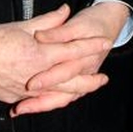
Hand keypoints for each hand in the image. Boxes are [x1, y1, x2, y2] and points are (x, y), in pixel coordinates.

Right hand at [0, 4, 111, 105]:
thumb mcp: (22, 25)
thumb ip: (48, 20)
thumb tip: (64, 11)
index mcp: (40, 54)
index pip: (73, 50)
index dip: (91, 46)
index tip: (104, 42)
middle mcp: (37, 75)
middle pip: (72, 80)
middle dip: (90, 80)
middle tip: (103, 77)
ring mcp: (27, 89)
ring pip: (59, 95)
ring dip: (76, 91)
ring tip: (87, 89)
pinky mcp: (16, 96)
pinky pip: (41, 101)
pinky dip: (54, 99)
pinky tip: (60, 98)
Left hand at [11, 1, 128, 115]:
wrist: (110, 23)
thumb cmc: (93, 24)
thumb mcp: (76, 24)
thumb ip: (56, 31)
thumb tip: (40, 36)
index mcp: (85, 58)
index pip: (66, 71)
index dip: (48, 78)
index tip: (30, 83)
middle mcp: (84, 71)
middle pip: (63, 90)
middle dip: (42, 98)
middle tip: (22, 101)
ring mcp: (81, 78)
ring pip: (63, 98)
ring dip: (42, 104)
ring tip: (23, 108)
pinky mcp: (77, 82)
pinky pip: (62, 97)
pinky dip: (46, 102)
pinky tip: (30, 104)